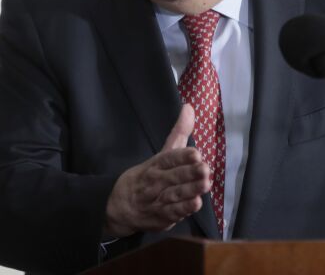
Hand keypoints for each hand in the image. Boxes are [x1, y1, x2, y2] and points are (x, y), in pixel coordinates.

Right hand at [103, 104, 210, 236]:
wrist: (119, 206)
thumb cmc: (145, 177)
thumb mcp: (160, 154)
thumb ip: (178, 133)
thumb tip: (189, 107)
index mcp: (155, 164)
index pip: (168, 158)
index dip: (182, 156)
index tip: (196, 153)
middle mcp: (156, 181)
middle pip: (173, 176)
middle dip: (189, 173)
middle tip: (204, 169)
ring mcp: (158, 199)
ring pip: (175, 194)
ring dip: (190, 190)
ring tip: (205, 184)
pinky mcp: (162, 216)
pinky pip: (172, 212)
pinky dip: (183, 209)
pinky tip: (196, 204)